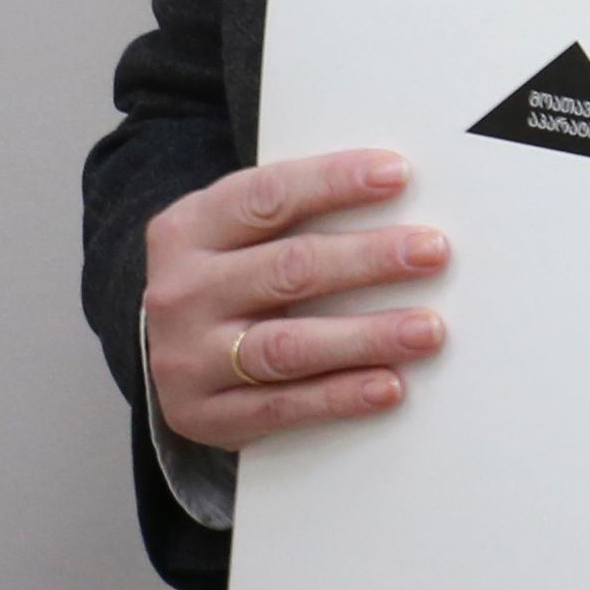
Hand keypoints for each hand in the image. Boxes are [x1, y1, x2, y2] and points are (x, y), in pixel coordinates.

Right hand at [142, 149, 452, 447]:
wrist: (157, 354)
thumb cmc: (225, 276)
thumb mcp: (236, 234)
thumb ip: (295, 215)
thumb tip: (396, 195)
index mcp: (189, 229)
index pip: (267, 197)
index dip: (333, 182)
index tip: (398, 174)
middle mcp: (182, 292)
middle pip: (287, 271)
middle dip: (368, 259)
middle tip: (432, 252)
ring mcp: (188, 358)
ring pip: (288, 346)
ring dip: (365, 337)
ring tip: (427, 329)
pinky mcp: (204, 415)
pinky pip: (283, 407)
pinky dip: (340, 396)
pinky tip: (390, 386)